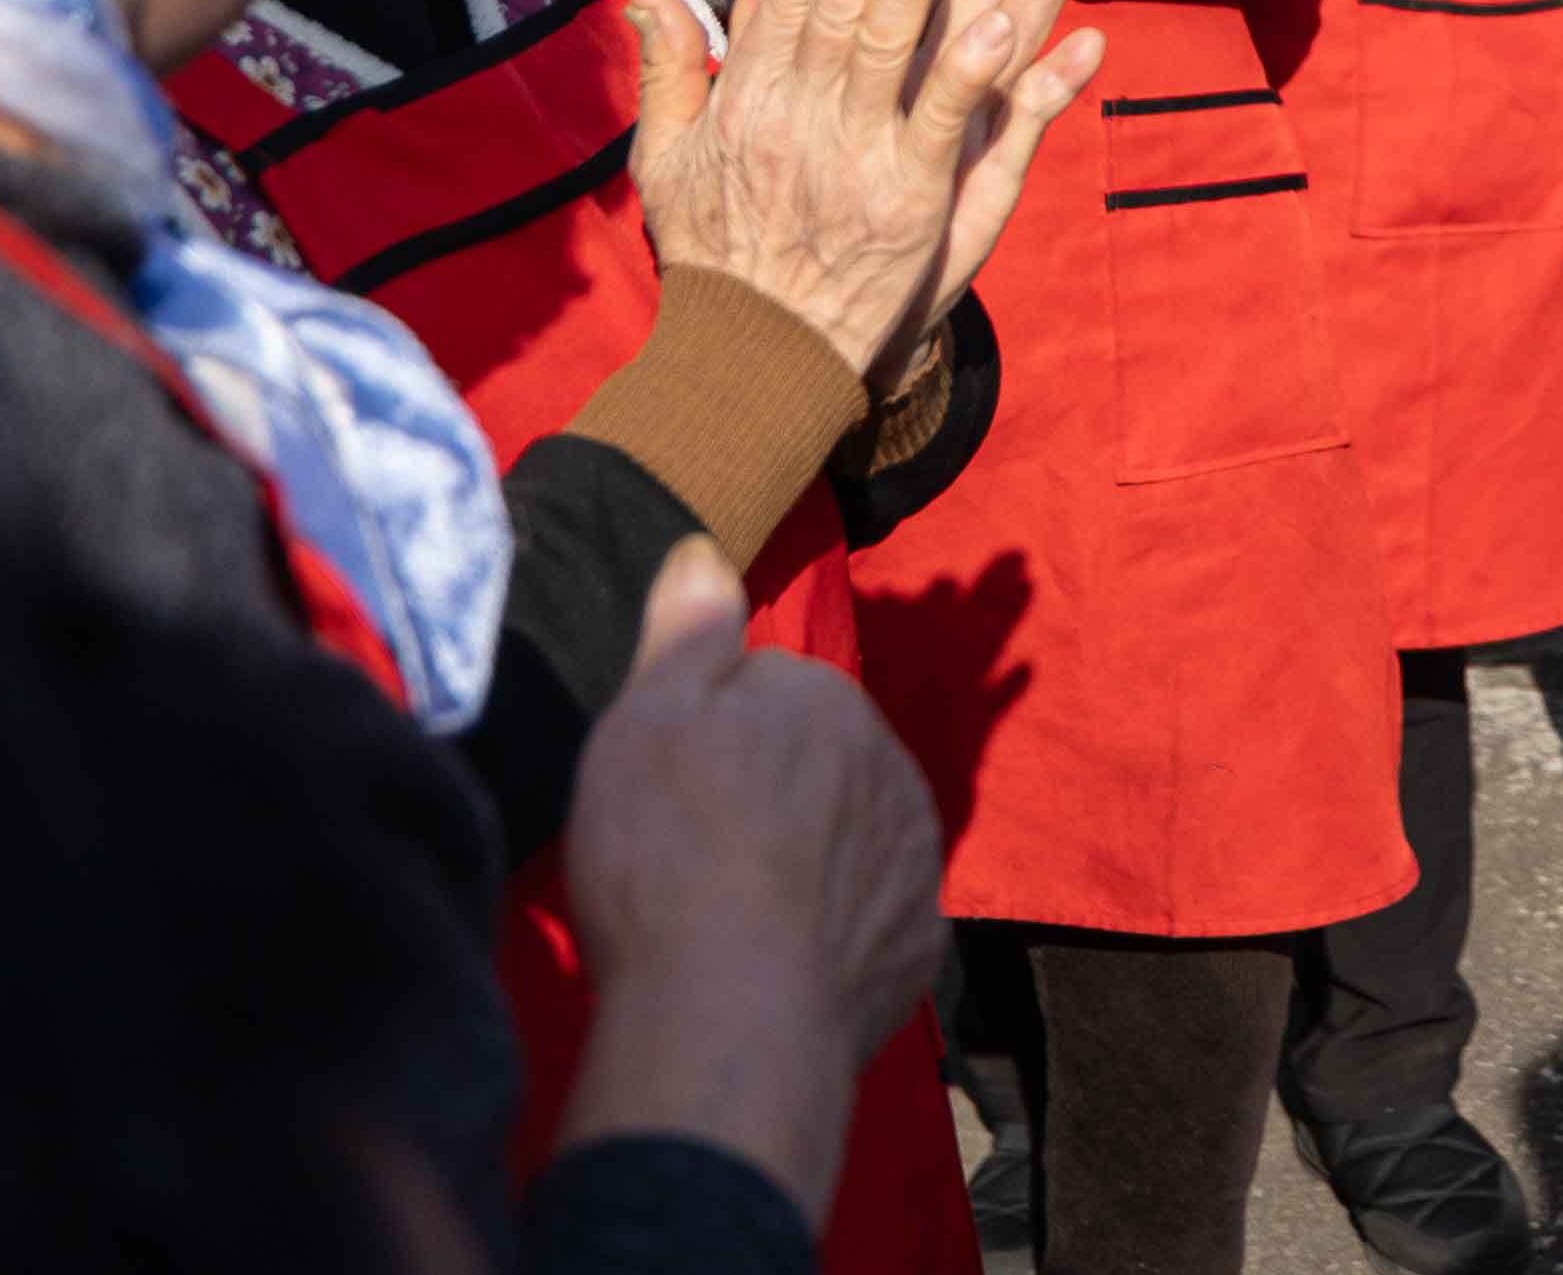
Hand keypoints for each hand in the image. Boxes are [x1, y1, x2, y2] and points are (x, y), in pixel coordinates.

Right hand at [557, 539, 948, 1228]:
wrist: (729, 1011)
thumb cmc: (670, 849)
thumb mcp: (646, 718)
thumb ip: (687, 630)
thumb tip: (705, 550)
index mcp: (828, 698)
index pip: (768, 690)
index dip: (709, 736)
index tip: (670, 789)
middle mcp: (892, 765)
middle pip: (818, 762)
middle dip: (770, 792)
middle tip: (692, 854)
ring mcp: (916, 860)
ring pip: (851, 837)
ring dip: (807, 862)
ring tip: (731, 917)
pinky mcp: (917, 945)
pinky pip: (867, 920)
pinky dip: (831, 936)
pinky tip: (775, 966)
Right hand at [633, 0, 1103, 395]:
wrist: (753, 357)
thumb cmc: (716, 256)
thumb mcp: (665, 161)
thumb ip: (667, 72)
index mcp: (749, 100)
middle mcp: (799, 117)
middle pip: (848, 1)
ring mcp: (856, 156)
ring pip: (897, 42)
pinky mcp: (910, 201)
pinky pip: (949, 122)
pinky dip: (977, 70)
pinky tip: (1012, 22)